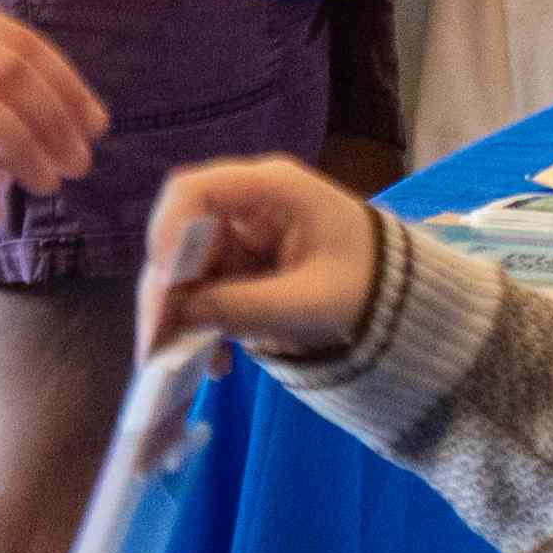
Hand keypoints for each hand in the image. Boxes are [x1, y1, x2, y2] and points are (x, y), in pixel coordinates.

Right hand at [141, 152, 384, 365]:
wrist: (398, 303)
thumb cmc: (366, 287)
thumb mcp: (308, 303)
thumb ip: (243, 307)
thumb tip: (178, 317)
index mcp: (272, 188)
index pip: (196, 190)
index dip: (167, 232)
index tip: (163, 284)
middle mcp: (249, 203)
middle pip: (181, 234)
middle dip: (165, 290)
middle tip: (153, 346)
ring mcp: (242, 234)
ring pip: (185, 268)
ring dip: (178, 316)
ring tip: (179, 363)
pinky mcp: (241, 265)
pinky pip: (203, 291)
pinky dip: (200, 325)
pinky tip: (216, 364)